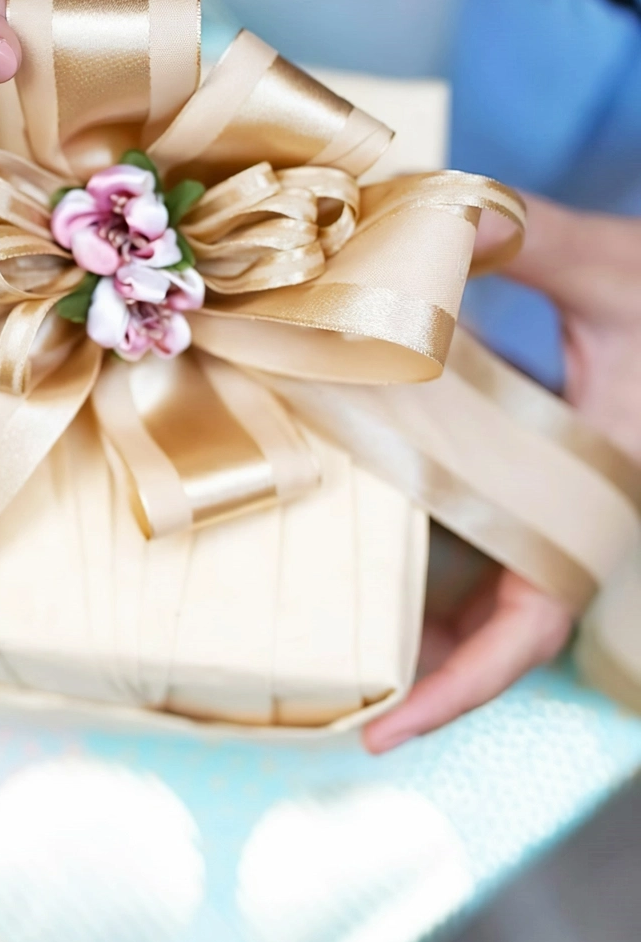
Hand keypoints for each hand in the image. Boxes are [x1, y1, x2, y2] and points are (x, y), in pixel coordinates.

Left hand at [364, 194, 640, 751]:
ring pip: (489, 581)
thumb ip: (532, 243)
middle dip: (419, 666)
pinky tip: (372, 515)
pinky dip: (434, 535)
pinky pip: (489, 524)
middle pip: (493, 625)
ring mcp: (563, 496)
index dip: (459, 685)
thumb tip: (451, 213)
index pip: (530, 625)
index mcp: (600, 497)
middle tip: (329, 688)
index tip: (384, 728)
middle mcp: (579, 514)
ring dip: (421, 607)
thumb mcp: (615, 270)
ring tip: (334, 616)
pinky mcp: (548, 467)